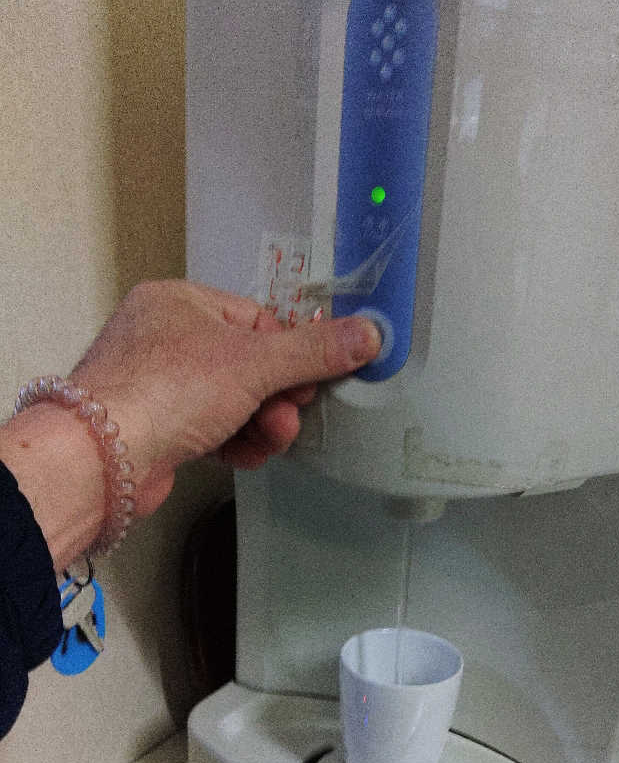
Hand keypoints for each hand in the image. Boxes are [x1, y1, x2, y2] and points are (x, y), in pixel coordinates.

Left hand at [70, 280, 380, 515]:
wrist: (103, 459)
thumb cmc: (166, 391)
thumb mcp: (255, 363)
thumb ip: (315, 351)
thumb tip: (371, 334)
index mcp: (180, 302)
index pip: (257, 320)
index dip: (289, 354)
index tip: (310, 381)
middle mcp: (165, 338)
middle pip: (249, 365)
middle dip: (277, 398)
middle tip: (289, 417)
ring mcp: (159, 386)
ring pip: (233, 402)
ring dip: (261, 425)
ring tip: (268, 440)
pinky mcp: (158, 429)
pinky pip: (212, 429)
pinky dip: (234, 443)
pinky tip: (242, 456)